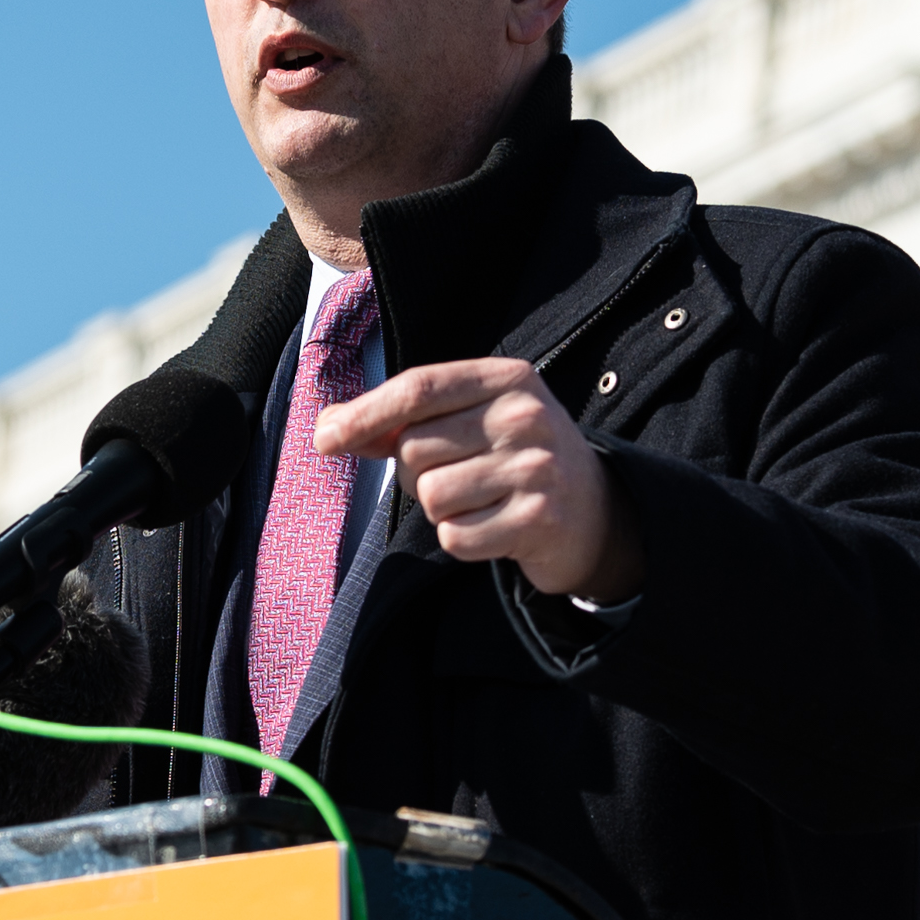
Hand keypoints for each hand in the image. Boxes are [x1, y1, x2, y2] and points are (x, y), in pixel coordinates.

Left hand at [316, 358, 642, 602]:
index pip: (418, 390)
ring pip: (431, 496)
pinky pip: (456, 537)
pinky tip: (494, 528)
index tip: (324, 440)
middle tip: (459, 478)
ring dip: (441, 510)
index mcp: (508, 379)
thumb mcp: (472, 420)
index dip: (365, 415)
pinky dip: (462, 541)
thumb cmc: (512, 459)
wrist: (594, 513)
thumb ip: (404, 419)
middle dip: (416, 474)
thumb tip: (328, 430)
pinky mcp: (539, 520)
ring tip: (480, 502)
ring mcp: (537, 468)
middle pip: (415, 449)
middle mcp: (527, 417)